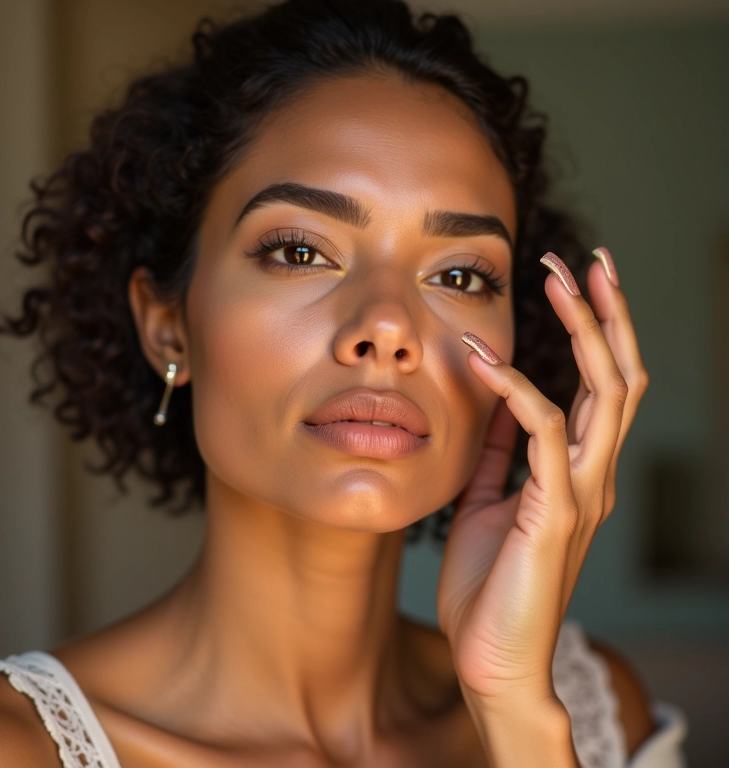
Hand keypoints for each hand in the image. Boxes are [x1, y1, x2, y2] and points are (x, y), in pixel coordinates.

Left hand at [436, 250, 647, 709]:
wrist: (491, 659)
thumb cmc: (490, 584)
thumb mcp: (491, 501)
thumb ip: (502, 454)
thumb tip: (498, 404)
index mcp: (578, 471)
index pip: (602, 386)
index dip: (597, 330)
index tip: (575, 281)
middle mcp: (593, 475)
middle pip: (620, 376)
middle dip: (605, 313)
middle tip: (583, 258)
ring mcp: (581, 493)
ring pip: (603, 394)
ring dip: (581, 331)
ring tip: (555, 278)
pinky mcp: (555, 513)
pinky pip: (545, 436)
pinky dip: (518, 391)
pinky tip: (485, 360)